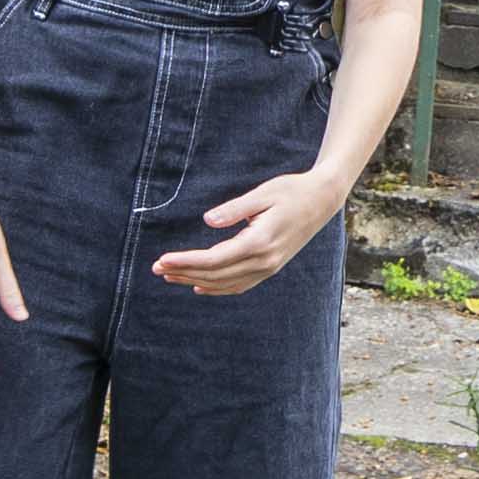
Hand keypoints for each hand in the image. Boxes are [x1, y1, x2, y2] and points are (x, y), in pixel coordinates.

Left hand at [156, 165, 345, 296]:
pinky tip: (199, 286)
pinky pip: (239, 285)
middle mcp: (264, 261)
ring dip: (196, 281)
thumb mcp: (262, 193)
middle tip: (157, 268)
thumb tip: (207, 220)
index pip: (214, 259)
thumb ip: (234, 209)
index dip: (186, 261)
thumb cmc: (291, 190)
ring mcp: (269, 268)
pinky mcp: (270, 268)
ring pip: (225, 283)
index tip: (163, 259)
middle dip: (184, 272)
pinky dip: (217, 288)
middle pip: (216, 275)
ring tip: (170, 276)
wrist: (322, 200)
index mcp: (260, 241)